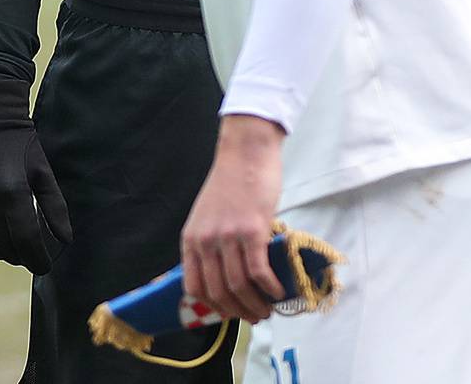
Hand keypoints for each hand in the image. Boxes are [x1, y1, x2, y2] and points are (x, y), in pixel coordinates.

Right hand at [0, 78, 71, 272]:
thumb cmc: (22, 147)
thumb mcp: (43, 174)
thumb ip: (55, 208)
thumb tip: (65, 239)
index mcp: (13, 193)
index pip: (26, 240)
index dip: (36, 259)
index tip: (45, 267)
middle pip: (7, 245)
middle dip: (22, 258)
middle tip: (34, 260)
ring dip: (5, 252)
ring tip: (18, 254)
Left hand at [180, 115, 287, 323]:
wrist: (245, 153)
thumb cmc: (230, 183)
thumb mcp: (207, 216)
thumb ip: (210, 242)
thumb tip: (225, 274)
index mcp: (191, 239)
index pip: (193, 286)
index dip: (212, 307)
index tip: (229, 313)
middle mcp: (205, 241)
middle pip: (218, 292)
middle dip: (238, 312)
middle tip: (255, 318)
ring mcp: (228, 237)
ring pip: (239, 286)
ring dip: (255, 305)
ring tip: (268, 311)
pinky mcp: (252, 231)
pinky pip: (259, 271)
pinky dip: (270, 288)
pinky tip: (278, 293)